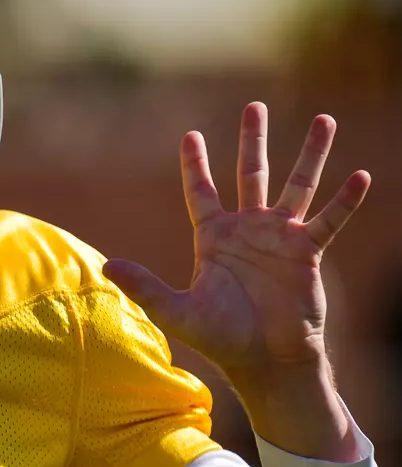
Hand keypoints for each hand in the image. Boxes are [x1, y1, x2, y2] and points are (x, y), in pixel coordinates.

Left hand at [103, 103, 369, 459]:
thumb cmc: (221, 337)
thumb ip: (144, 286)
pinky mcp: (308, 252)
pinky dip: (344, 200)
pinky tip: (361, 176)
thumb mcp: (176, 311)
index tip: (191, 135)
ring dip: (310, 154)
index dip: (197, 165)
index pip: (202, 191)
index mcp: (213, 238)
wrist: (265, 360)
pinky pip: (329, 220)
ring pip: (297, 185)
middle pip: (251, 173)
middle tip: (255, 106)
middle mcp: (248, 230)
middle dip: (252, 140)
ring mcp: (280, 237)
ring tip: (325, 120)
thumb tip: (106, 266)